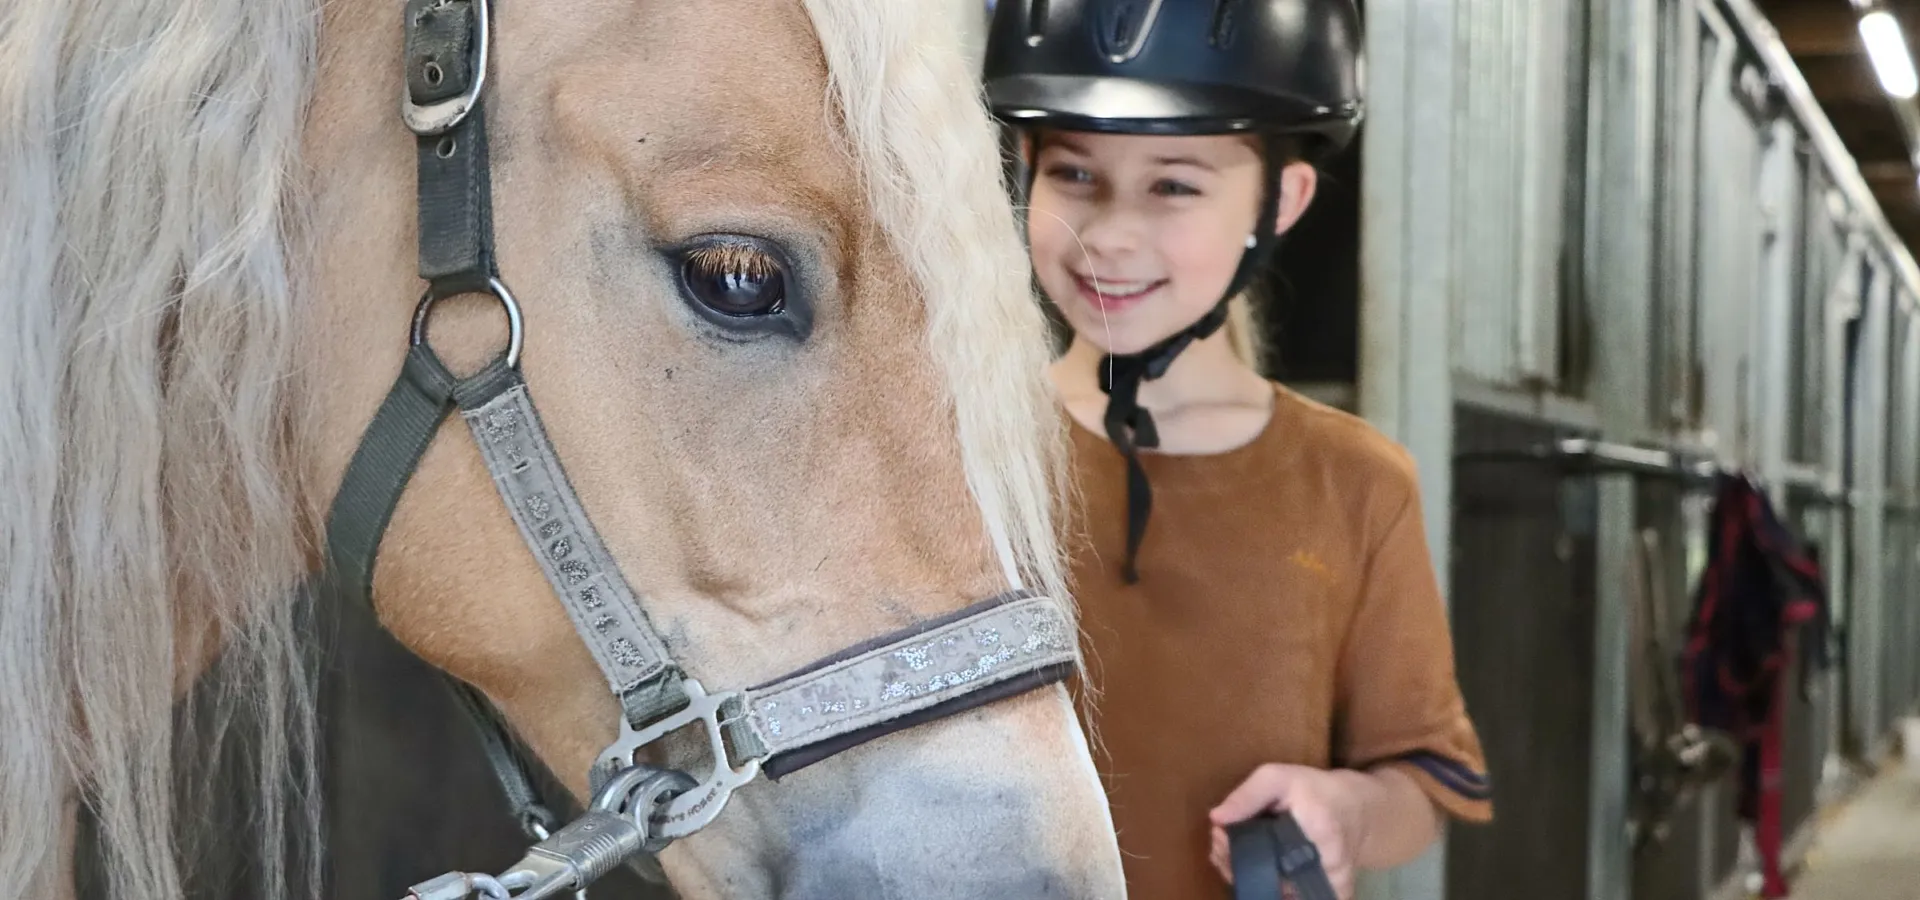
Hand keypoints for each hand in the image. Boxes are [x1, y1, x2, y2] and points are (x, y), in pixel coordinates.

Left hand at [1208, 764, 1367, 899]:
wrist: (1355, 810)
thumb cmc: (1315, 790)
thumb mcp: (1280, 777)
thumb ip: (1248, 795)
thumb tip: (1216, 818)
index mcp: (1320, 830)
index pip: (1267, 852)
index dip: (1234, 849)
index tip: (1218, 833)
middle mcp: (1331, 865)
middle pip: (1270, 879)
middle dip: (1235, 864)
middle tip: (1220, 843)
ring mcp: (1333, 885)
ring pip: (1277, 893)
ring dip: (1245, 877)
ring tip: (1231, 853)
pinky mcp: (1333, 894)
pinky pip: (1289, 897)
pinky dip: (1266, 887)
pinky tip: (1250, 869)